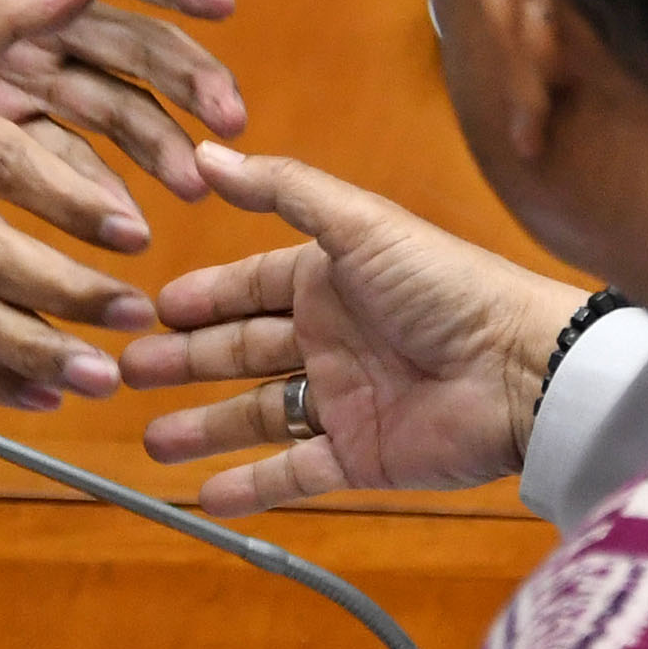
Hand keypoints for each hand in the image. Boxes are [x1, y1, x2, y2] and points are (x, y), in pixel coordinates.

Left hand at [0, 0, 245, 196]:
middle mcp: (36, 11)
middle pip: (132, 41)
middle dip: (187, 77)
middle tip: (229, 120)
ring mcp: (22, 71)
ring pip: (113, 106)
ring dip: (157, 141)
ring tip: (193, 183)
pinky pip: (59, 158)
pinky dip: (94, 189)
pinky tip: (123, 227)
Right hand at [118, 143, 586, 516]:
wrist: (520, 370)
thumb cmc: (445, 286)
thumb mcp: (359, 224)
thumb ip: (282, 189)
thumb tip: (206, 152)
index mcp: (330, 278)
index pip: (249, 287)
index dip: (202, 299)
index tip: (151, 310)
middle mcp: (332, 337)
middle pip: (242, 352)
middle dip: (185, 362)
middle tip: (127, 371)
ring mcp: (345, 400)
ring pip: (257, 416)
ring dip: (206, 428)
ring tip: (152, 441)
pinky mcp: (361, 456)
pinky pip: (295, 474)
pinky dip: (251, 486)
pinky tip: (203, 496)